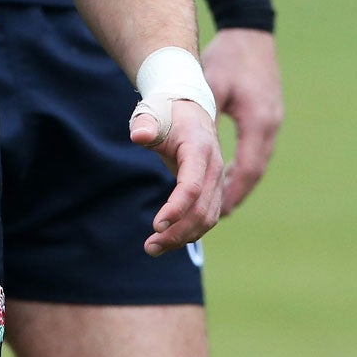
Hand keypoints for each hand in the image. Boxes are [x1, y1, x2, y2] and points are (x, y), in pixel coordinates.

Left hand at [130, 96, 226, 253]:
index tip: (156, 225)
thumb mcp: (154, 111)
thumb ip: (145, 122)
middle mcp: (214, 167)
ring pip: (208, 218)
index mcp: (200, 148)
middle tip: (149, 247)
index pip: (191, 185)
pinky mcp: (214, 189)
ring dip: (183, 237)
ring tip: (154, 248)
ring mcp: (217, 180)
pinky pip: (207, 216)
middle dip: (177, 232)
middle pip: (202, 209)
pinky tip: (169, 239)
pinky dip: (190, 232)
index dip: (176, 208)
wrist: (190, 109)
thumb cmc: (167, 112)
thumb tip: (139, 136)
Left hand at [200, 27, 281, 212]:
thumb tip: (178, 142)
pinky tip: (228, 172)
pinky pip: (258, 149)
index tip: (218, 212)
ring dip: (240, 181)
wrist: (250, 30)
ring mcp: (273, 120)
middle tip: (216, 215)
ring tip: (220, 202)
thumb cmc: (228, 55)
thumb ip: (200, 113)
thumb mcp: (210, 83)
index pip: (248, 168)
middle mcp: (270, 125)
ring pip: (257, 161)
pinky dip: (244, 165)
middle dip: (235, 194)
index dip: (233, 192)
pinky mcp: (269, 114)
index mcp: (257, 121)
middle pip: (255, 170)